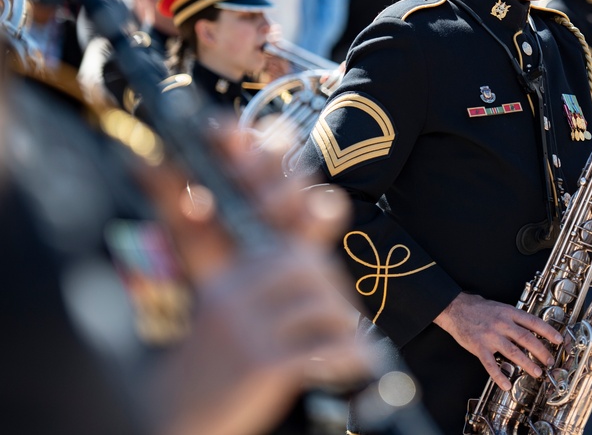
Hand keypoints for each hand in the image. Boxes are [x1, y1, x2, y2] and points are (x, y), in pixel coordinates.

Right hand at [151, 247, 369, 434]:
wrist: (170, 418)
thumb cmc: (211, 365)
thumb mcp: (232, 315)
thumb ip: (269, 282)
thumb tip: (320, 240)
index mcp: (225, 279)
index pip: (289, 248)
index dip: (321, 264)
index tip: (331, 288)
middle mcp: (233, 296)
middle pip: (310, 269)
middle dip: (336, 292)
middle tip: (342, 320)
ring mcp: (247, 330)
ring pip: (321, 305)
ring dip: (346, 324)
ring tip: (347, 342)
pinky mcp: (262, 364)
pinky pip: (323, 348)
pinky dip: (351, 354)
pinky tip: (355, 362)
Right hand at [433, 293, 562, 391]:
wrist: (456, 308)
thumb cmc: (479, 308)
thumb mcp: (500, 307)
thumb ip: (514, 318)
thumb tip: (532, 329)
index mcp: (509, 313)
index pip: (533, 322)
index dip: (548, 331)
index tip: (559, 340)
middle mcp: (502, 324)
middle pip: (526, 338)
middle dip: (541, 351)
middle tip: (550, 361)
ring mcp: (490, 336)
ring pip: (512, 352)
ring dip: (527, 363)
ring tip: (537, 372)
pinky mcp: (479, 348)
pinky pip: (491, 364)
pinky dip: (499, 376)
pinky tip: (506, 384)